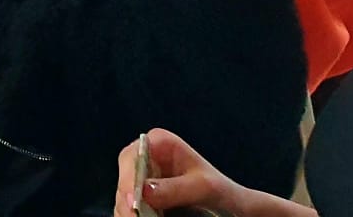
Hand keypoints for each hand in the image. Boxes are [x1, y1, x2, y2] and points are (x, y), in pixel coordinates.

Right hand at [112, 129, 244, 216]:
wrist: (228, 205)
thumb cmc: (218, 189)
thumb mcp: (203, 187)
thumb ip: (176, 188)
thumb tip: (144, 192)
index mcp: (158, 143)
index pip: (133, 155)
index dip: (129, 177)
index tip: (133, 200)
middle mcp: (144, 157)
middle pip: (124, 178)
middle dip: (128, 199)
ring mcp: (140, 178)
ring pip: (123, 196)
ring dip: (128, 211)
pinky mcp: (141, 197)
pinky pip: (128, 207)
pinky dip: (131, 215)